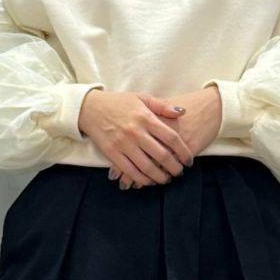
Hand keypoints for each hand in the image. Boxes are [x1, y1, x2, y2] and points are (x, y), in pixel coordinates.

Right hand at [78, 88, 195, 185]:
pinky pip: (130, 171)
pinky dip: (142, 179)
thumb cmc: (118, 103)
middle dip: (174, 167)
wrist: (90, 108)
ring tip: (166, 179)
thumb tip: (181, 112)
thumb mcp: (141, 97)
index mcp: (145, 117)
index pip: (171, 138)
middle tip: (179, 172)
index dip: (183, 151)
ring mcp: (123, 144)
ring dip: (159, 176)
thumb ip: (162, 105)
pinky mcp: (112, 153)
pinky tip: (149, 181)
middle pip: (161, 155)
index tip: (189, 160)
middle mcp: (135, 132)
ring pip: (146, 167)